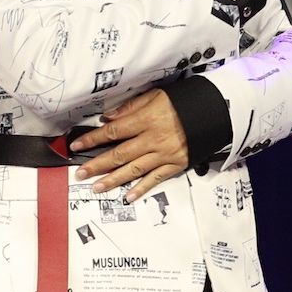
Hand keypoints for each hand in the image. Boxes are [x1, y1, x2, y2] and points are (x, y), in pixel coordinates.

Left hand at [70, 88, 190, 199]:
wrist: (214, 112)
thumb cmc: (185, 103)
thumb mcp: (156, 96)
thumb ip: (130, 107)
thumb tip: (108, 116)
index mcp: (147, 120)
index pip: (113, 131)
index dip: (93, 139)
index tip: (78, 145)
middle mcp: (154, 139)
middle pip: (119, 154)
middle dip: (97, 165)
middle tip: (81, 173)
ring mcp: (165, 154)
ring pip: (134, 169)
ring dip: (113, 179)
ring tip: (97, 187)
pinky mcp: (176, 164)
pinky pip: (156, 178)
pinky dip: (142, 188)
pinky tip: (128, 195)